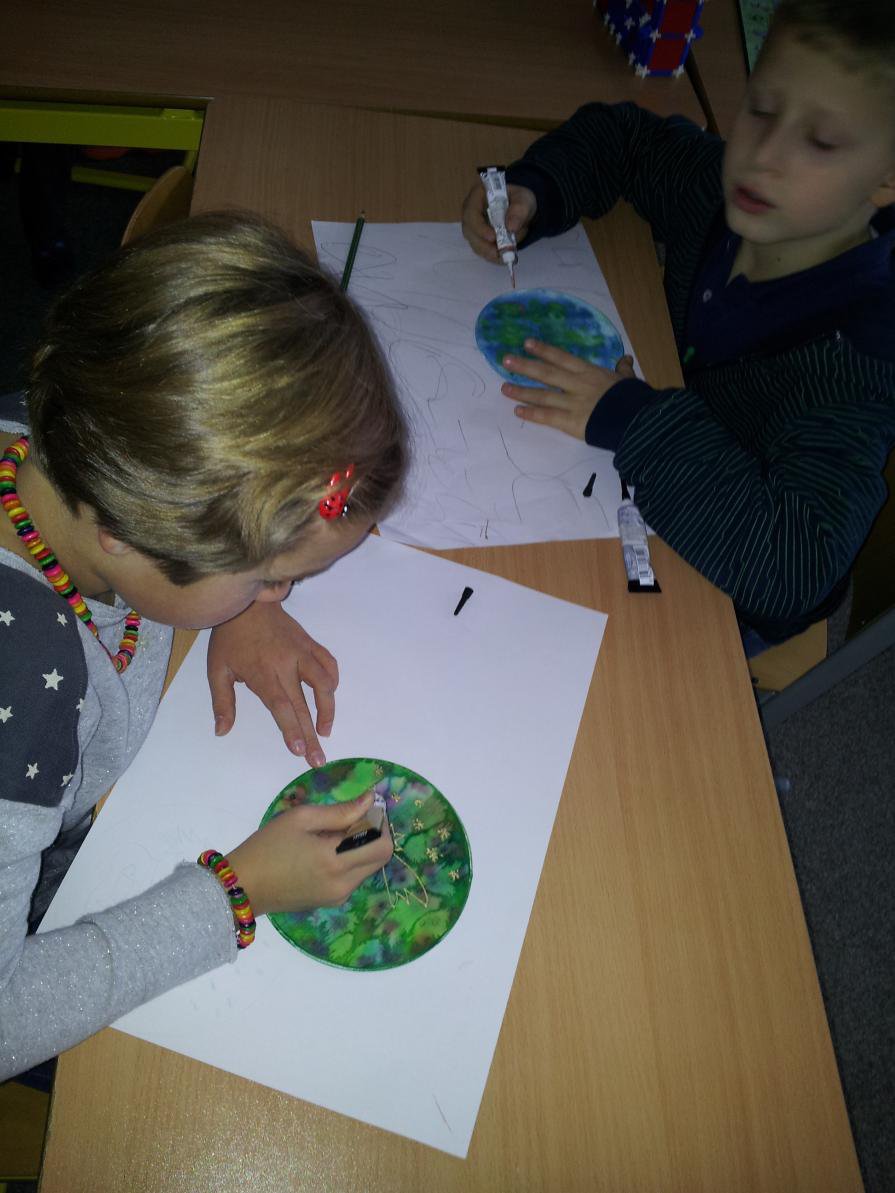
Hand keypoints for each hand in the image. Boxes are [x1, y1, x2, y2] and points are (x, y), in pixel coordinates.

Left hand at [207, 601, 338, 766]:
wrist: (247, 602)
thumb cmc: (229, 638)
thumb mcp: (217, 670)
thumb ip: (222, 702)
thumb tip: (221, 731)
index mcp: (263, 673)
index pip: (282, 706)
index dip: (292, 729)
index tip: (300, 750)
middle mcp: (287, 664)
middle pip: (304, 704)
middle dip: (312, 735)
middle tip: (319, 759)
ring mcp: (302, 652)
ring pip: (325, 683)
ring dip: (328, 709)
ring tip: (325, 730)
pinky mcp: (310, 643)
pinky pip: (328, 663)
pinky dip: (332, 680)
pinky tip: (330, 693)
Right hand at [228, 791, 393, 915]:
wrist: (242, 887)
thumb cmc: (267, 846)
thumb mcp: (301, 819)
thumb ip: (340, 811)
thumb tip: (370, 800)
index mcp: (336, 861)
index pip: (382, 844)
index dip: (381, 823)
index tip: (367, 809)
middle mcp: (343, 883)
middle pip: (381, 858)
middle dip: (375, 835)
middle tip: (353, 820)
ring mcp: (338, 896)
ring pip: (368, 868)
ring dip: (362, 848)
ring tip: (334, 835)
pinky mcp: (330, 902)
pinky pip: (353, 878)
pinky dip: (350, 861)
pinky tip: (326, 851)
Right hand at [461, 180, 536, 262]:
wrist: (521, 209)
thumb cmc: (519, 199)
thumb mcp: (524, 199)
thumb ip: (519, 210)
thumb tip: (511, 227)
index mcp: (477, 196)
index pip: (471, 213)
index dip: (479, 227)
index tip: (493, 237)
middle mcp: (471, 212)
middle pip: (469, 231)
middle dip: (484, 245)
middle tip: (498, 253)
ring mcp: (474, 227)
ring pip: (475, 243)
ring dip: (488, 253)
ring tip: (504, 257)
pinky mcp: (479, 239)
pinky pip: (482, 250)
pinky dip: (492, 256)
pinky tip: (503, 258)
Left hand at [501, 339, 635, 438]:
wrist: (636, 420)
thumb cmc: (634, 399)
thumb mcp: (628, 380)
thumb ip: (623, 370)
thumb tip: (625, 360)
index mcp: (590, 372)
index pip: (562, 358)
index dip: (544, 350)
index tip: (527, 343)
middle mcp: (577, 385)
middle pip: (547, 373)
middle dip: (525, 366)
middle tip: (505, 360)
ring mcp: (572, 403)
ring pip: (542, 395)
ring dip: (522, 391)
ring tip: (504, 387)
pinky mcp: (571, 422)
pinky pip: (547, 417)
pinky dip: (531, 414)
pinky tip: (517, 410)